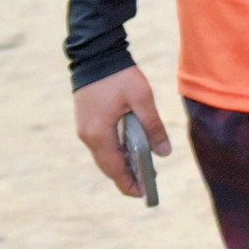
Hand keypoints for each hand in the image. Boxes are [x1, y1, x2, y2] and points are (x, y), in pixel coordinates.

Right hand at [73, 65, 172, 198]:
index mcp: (99, 134)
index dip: (129, 184)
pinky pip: (100, 144)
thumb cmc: (118, 75)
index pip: (115, 169)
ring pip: (103, 156)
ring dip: (120, 164)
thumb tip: (165, 152)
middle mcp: (87, 136)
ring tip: (140, 169)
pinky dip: (113, 152)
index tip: (143, 195)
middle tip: (146, 185)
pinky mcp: (85, 121)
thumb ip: (154, 127)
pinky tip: (129, 151)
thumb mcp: (142, 99)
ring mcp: (83, 129)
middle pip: (107, 166)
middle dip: (125, 177)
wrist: (94, 53)